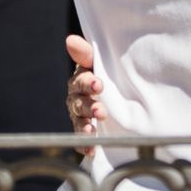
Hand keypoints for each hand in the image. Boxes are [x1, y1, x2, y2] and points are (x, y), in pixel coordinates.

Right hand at [66, 34, 106, 154]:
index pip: (80, 81)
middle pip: (78, 103)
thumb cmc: (106, 77)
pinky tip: (91, 150)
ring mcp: (79, 116)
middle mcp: (76, 98)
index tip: (99, 85)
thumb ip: (87, 54)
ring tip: (92, 131)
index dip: (88, 83)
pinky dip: (84, 145)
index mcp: (80, 81)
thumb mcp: (99, 64)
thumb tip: (70, 40)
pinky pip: (80, 140)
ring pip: (78, 121)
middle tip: (101, 111)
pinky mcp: (85, 132)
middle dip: (88, 107)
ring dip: (84, 126)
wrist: (120, 100)